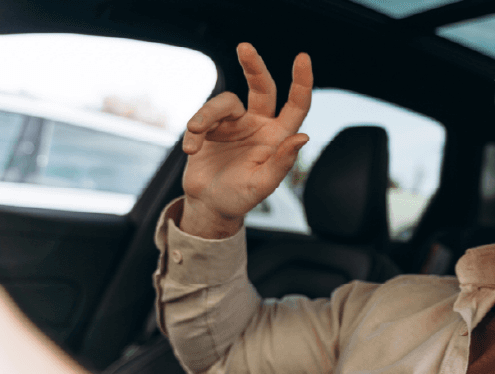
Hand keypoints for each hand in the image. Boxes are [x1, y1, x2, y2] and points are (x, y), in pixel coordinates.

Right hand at [180, 43, 313, 238]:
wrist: (208, 205)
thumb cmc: (240, 197)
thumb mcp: (262, 185)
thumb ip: (281, 162)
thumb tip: (303, 137)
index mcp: (278, 136)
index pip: (296, 105)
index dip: (302, 82)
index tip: (302, 58)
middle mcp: (258, 124)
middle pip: (262, 87)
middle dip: (254, 66)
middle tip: (245, 47)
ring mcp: (234, 124)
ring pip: (224, 102)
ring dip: (207, 115)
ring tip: (195, 134)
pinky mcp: (210, 127)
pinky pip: (202, 118)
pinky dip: (194, 132)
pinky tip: (191, 150)